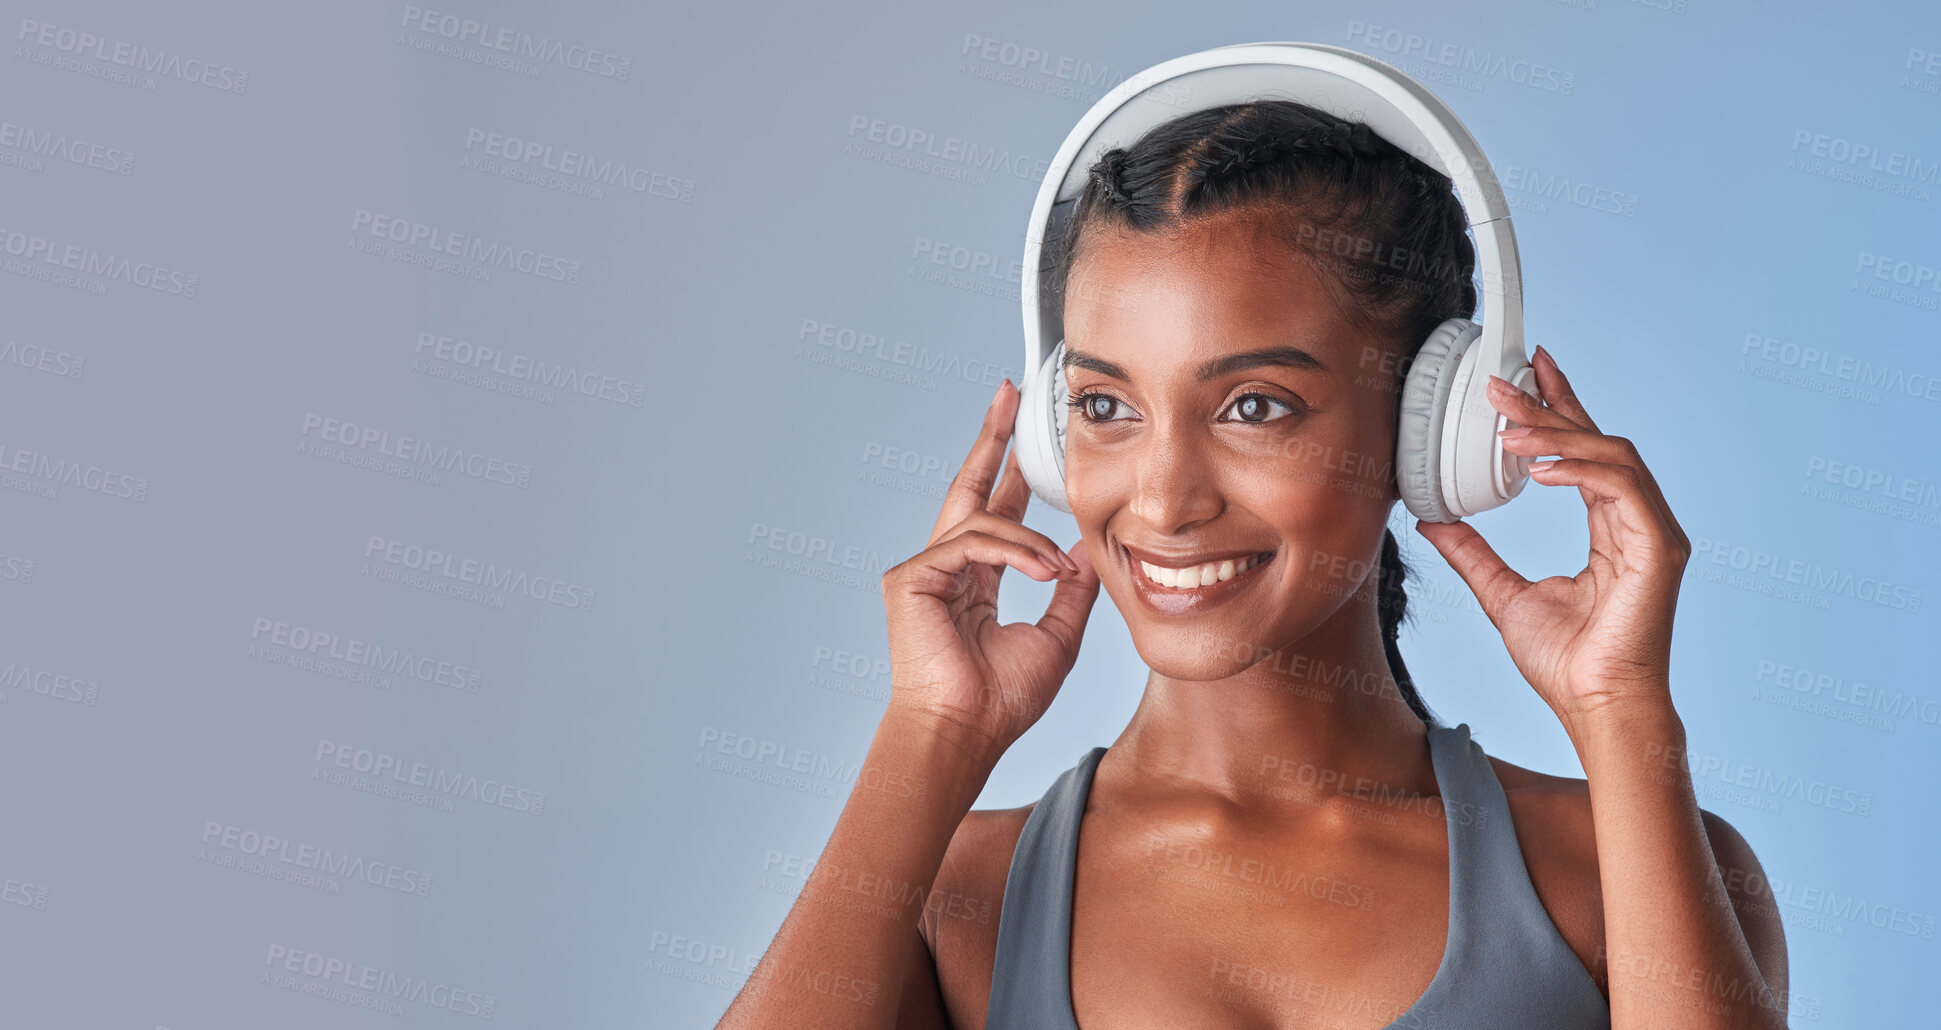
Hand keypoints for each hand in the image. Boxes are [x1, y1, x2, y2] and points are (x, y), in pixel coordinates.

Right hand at [880, 380, 1102, 759]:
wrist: (966, 732)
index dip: (1009, 471)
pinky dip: (1014, 554)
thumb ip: (1070, 590)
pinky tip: (1042, 573)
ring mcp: (924, 571)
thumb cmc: (1000, 701)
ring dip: (1030, 541)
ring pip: (982, 521)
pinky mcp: (911, 577)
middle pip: (970, 488)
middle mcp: (946, 568)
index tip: (1022, 433)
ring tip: (1056, 570)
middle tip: (1008, 394)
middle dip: (992, 439)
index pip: (994, 512)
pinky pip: (971, 543)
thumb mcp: (1056, 638)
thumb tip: (1087, 547)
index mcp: (975, 581)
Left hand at [1412, 345, 1691, 731]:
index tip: (1529, 371)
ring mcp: (1654, 533)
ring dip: (1559, 435)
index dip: (1560, 406)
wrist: (1596, 707)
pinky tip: (1541, 468)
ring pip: (1612, 455)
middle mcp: (1636, 522)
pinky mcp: (1659, 549)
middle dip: (1552, 405)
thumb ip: (1473, 554)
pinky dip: (1582, 470)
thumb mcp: (1503, 595)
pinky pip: (1623, 488)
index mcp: (1609, 527)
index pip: (1584, 452)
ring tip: (1510, 429)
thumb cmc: (1566, 663)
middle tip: (1505, 380)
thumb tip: (1434, 521)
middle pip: (1598, 442)